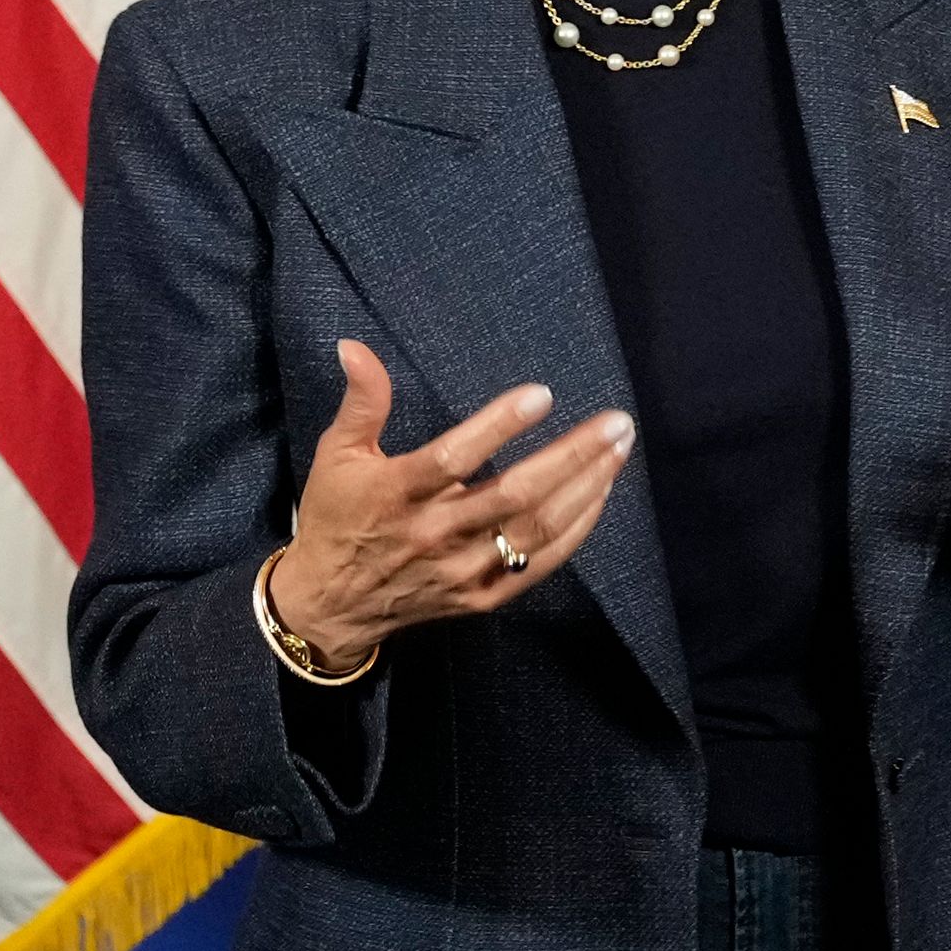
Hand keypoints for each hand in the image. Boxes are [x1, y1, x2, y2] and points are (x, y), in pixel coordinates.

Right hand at [266, 339, 634, 665]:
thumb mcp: (336, 454)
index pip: (454, 458)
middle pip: (513, 495)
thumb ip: (361, 401)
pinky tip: (598, 497)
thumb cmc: (337, 517)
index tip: (542, 394)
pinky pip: (536, 567)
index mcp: (398, 493)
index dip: (498, 426)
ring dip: (584, 489)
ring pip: (534, 530)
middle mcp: (434, 533)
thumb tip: (355, 346)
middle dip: (571, 456)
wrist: (332, 604)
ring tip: (618, 450)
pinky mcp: (479, 596)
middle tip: (616, 422)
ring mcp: (460, 569)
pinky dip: (573, 534)